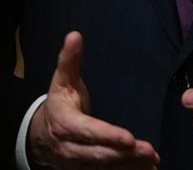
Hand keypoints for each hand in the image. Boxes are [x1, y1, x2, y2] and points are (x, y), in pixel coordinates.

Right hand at [27, 32, 159, 168]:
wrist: (40, 135)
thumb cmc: (60, 104)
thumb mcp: (62, 81)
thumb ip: (69, 60)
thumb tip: (74, 36)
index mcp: (65, 123)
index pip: (88, 131)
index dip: (108, 135)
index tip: (129, 138)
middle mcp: (69, 148)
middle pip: (99, 154)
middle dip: (125, 154)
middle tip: (149, 151)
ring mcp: (77, 164)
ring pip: (104, 167)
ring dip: (129, 165)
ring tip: (152, 161)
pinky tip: (146, 168)